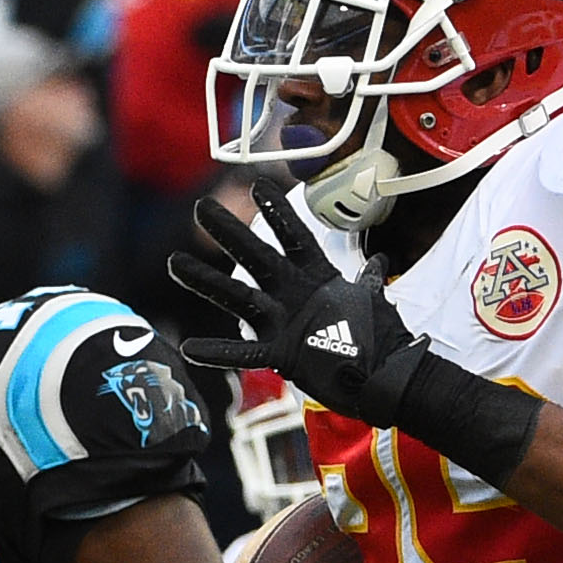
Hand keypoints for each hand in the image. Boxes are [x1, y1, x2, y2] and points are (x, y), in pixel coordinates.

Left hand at [169, 187, 541, 484]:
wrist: (388, 378)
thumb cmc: (382, 339)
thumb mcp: (372, 300)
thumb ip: (366, 280)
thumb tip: (379, 262)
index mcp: (318, 279)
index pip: (294, 236)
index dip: (277, 210)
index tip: (259, 184)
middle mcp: (296, 294)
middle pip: (256, 255)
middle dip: (227, 230)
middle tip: (200, 206)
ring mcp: (286, 323)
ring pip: (237, 295)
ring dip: (203, 279)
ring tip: (174, 263)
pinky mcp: (281, 354)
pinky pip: (243, 353)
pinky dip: (216, 352)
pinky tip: (188, 347)